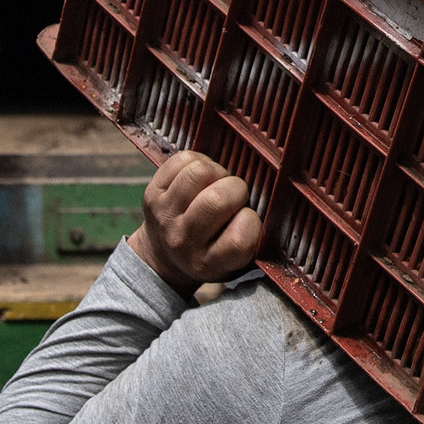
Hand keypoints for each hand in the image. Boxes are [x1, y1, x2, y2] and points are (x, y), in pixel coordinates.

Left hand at [125, 150, 263, 293]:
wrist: (164, 258)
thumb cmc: (212, 252)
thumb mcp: (235, 262)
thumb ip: (254, 240)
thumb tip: (271, 200)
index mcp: (209, 264)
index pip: (240, 239)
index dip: (252, 222)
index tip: (247, 220)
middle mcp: (183, 241)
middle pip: (217, 200)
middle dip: (237, 189)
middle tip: (235, 196)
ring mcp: (164, 215)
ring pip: (199, 172)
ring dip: (218, 172)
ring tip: (218, 183)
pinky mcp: (152, 193)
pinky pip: (182, 160)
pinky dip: (200, 160)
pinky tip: (203, 176)